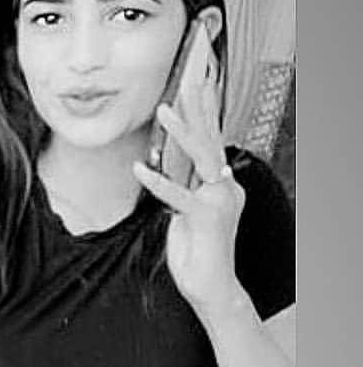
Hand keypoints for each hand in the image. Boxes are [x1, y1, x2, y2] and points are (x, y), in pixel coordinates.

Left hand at [133, 78, 245, 314]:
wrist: (213, 287)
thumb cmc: (198, 252)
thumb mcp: (186, 213)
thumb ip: (182, 188)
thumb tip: (169, 169)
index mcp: (221, 184)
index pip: (211, 141)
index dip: (204, 112)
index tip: (197, 85)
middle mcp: (225, 186)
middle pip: (210, 138)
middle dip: (199, 107)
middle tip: (188, 79)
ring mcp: (219, 200)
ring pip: (200, 157)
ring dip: (181, 131)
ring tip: (164, 109)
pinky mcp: (206, 218)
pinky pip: (179, 195)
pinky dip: (158, 182)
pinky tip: (139, 169)